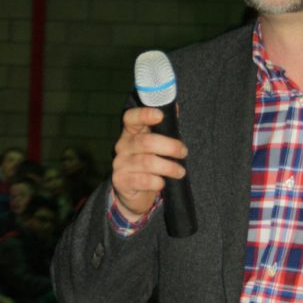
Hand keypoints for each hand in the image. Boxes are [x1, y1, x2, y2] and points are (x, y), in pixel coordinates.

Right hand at [111, 105, 186, 221]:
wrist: (134, 194)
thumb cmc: (150, 165)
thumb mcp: (157, 145)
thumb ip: (165, 128)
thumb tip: (176, 108)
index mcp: (131, 132)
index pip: (131, 118)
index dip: (144, 114)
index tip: (160, 115)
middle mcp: (122, 146)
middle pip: (146, 141)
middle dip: (170, 146)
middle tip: (183, 152)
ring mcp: (120, 163)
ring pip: (147, 162)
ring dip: (169, 167)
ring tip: (180, 171)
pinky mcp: (120, 181)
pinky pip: (142, 180)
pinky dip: (157, 181)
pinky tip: (162, 182)